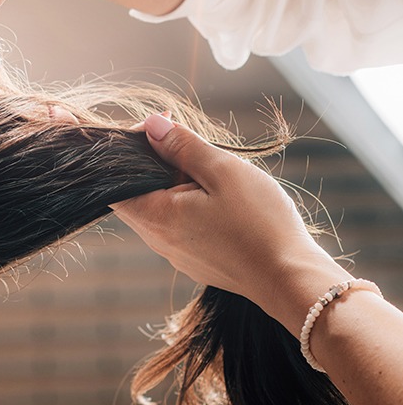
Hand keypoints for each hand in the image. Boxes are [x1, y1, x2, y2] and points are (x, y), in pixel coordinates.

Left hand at [111, 115, 348, 335]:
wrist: (290, 279)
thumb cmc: (260, 225)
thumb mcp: (223, 172)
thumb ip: (183, 147)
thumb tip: (151, 125)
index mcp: (154, 217)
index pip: (113, 181)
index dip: (127, 150)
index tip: (158, 128)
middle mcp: (156, 239)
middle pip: (138, 191)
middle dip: (156, 162)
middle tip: (186, 140)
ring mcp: (175, 253)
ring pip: (161, 206)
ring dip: (176, 182)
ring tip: (212, 170)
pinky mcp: (194, 260)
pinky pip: (180, 224)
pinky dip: (190, 203)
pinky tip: (222, 198)